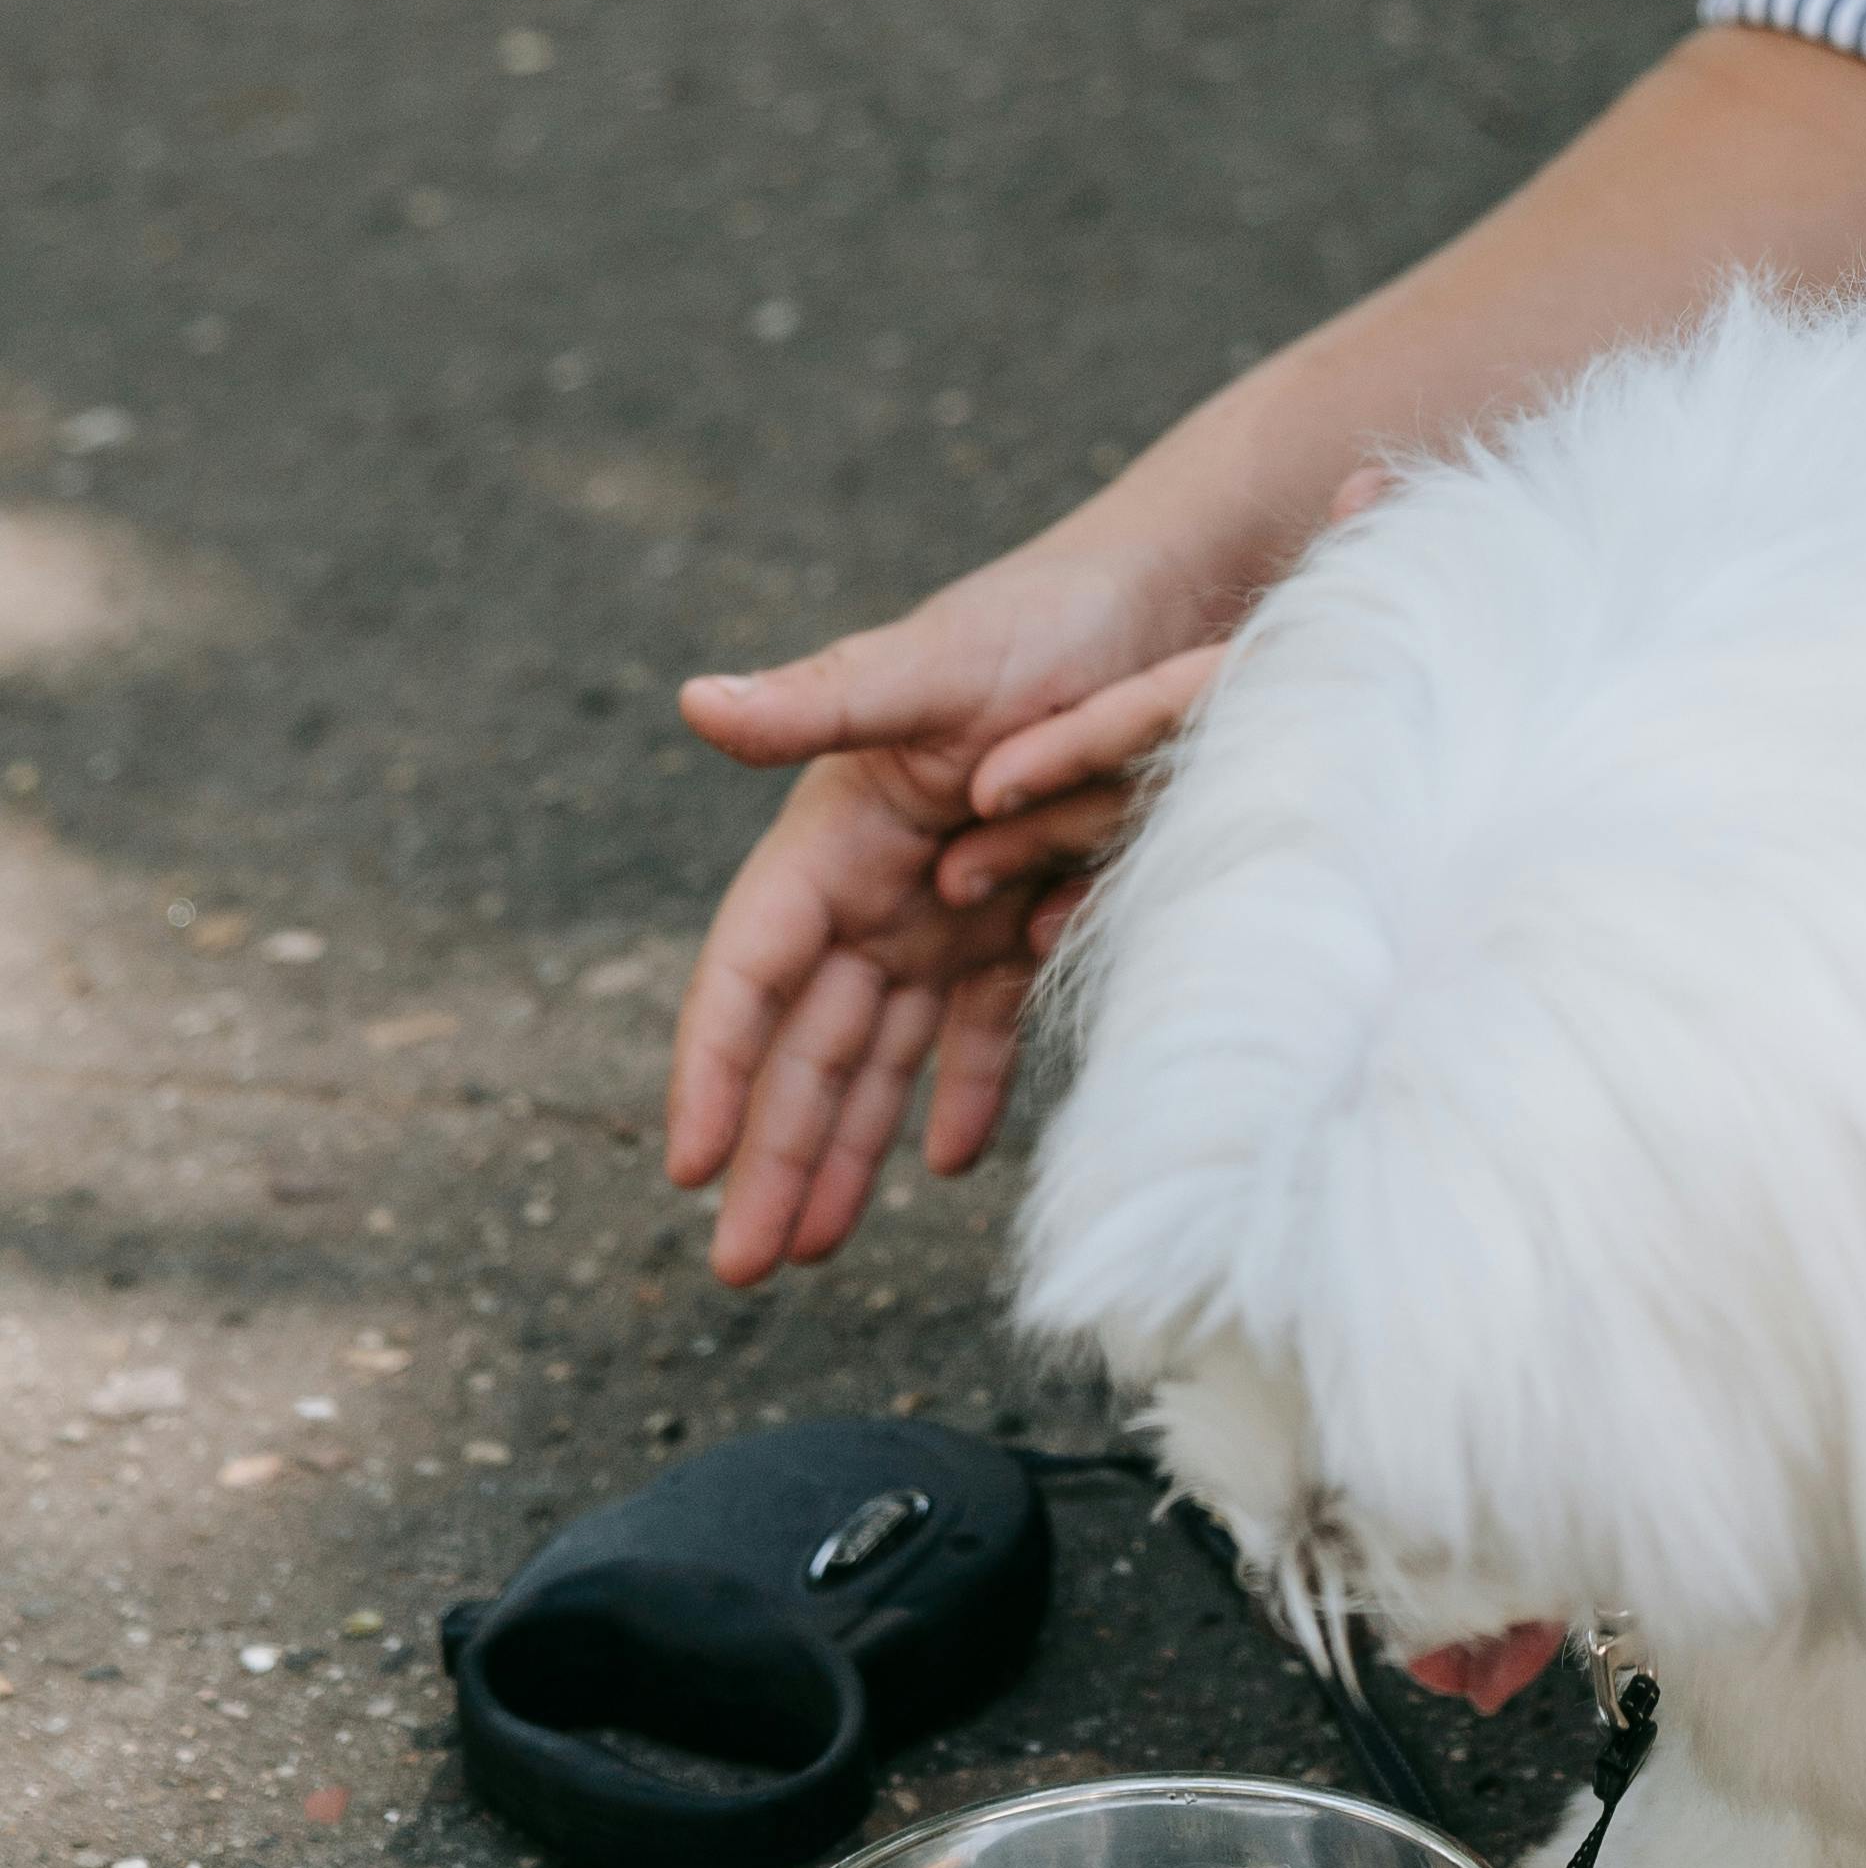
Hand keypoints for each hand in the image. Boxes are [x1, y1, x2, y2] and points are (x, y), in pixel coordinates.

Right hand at [665, 543, 1214, 1287]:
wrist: (1178, 599)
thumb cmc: (1049, 616)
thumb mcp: (935, 660)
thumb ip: (823, 698)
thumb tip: (698, 700)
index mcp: (838, 829)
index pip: (751, 971)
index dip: (714, 1066)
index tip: (685, 1167)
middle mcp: (883, 880)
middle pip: (809, 1039)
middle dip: (771, 1150)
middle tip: (739, 1268)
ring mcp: (955, 905)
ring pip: (883, 1052)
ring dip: (846, 1149)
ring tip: (812, 1248)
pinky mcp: (1031, 914)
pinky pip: (982, 1025)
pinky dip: (964, 1090)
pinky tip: (950, 1162)